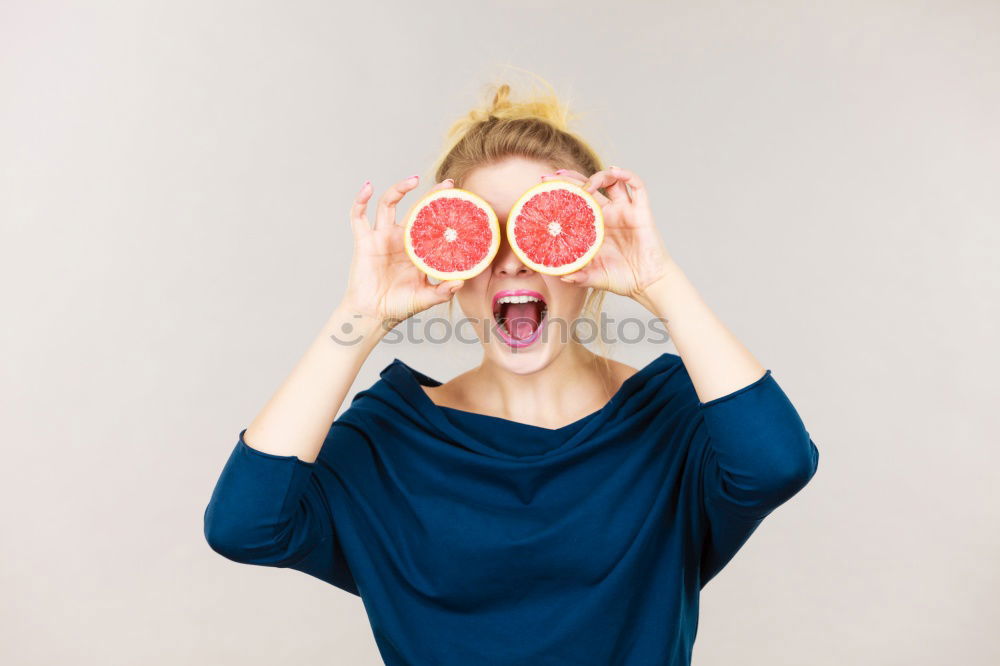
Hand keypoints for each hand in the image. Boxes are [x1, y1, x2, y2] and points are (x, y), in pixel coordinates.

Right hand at [341, 175, 463, 329]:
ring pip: (387, 204)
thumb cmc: (399, 306)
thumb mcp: (426, 298)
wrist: (373, 315)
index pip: (432, 223)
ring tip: (413, 180)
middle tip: (447, 183)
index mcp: (417, 248)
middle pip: (415, 207)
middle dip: (429, 193)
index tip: (460, 199)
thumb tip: (461, 281)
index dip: (444, 210)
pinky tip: (367, 187)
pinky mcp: (364, 241)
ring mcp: (381, 237)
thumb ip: (443, 291)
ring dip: (398, 189)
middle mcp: (400, 238)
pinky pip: (358, 216)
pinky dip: (360, 200)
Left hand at [543, 166, 671, 302]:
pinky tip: (615, 171)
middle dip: (572, 178)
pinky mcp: (642, 211)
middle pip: (590, 187)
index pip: (577, 201)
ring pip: (612, 181)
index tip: (543, 185)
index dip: (563, 191)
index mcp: (595, 226)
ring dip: (599, 176)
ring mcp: (625, 211)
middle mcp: (609, 214)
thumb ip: (579, 276)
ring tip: (588, 186)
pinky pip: (637, 186)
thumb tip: (562, 276)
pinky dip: (627, 174)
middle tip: (555, 176)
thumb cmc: (622, 279)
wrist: (648, 285)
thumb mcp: (595, 277)